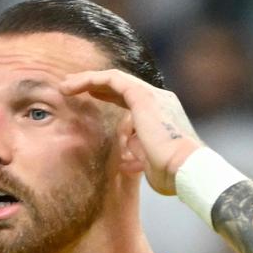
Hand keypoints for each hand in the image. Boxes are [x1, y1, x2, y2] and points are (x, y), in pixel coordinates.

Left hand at [60, 69, 202, 194]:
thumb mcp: (149, 163)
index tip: (89, 98)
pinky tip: (73, 86)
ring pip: (114, 79)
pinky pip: (112, 79)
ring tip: (66, 85)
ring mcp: (152, 95)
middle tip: (72, 87)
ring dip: (88, 80)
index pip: (130, 99)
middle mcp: (159, 100)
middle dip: (95, 84)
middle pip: (121, 86)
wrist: (186, 170)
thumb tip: (127, 154)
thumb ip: (138, 154)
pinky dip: (91, 80)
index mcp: (161, 115)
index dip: (108, 96)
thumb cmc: (171, 173)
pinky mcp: (142, 96)